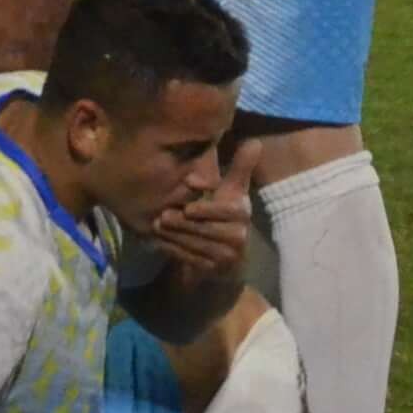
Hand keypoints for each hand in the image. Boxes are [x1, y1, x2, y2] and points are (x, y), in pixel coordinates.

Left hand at [148, 139, 265, 282]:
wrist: (227, 254)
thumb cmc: (225, 212)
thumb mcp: (233, 189)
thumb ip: (239, 167)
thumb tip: (255, 142)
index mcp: (242, 213)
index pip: (227, 212)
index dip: (207, 210)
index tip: (188, 208)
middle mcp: (239, 237)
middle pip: (207, 229)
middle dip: (183, 223)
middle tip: (162, 216)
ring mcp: (227, 256)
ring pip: (197, 245)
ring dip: (175, 236)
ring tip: (157, 226)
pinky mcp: (213, 270)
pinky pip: (191, 259)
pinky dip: (174, 250)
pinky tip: (159, 241)